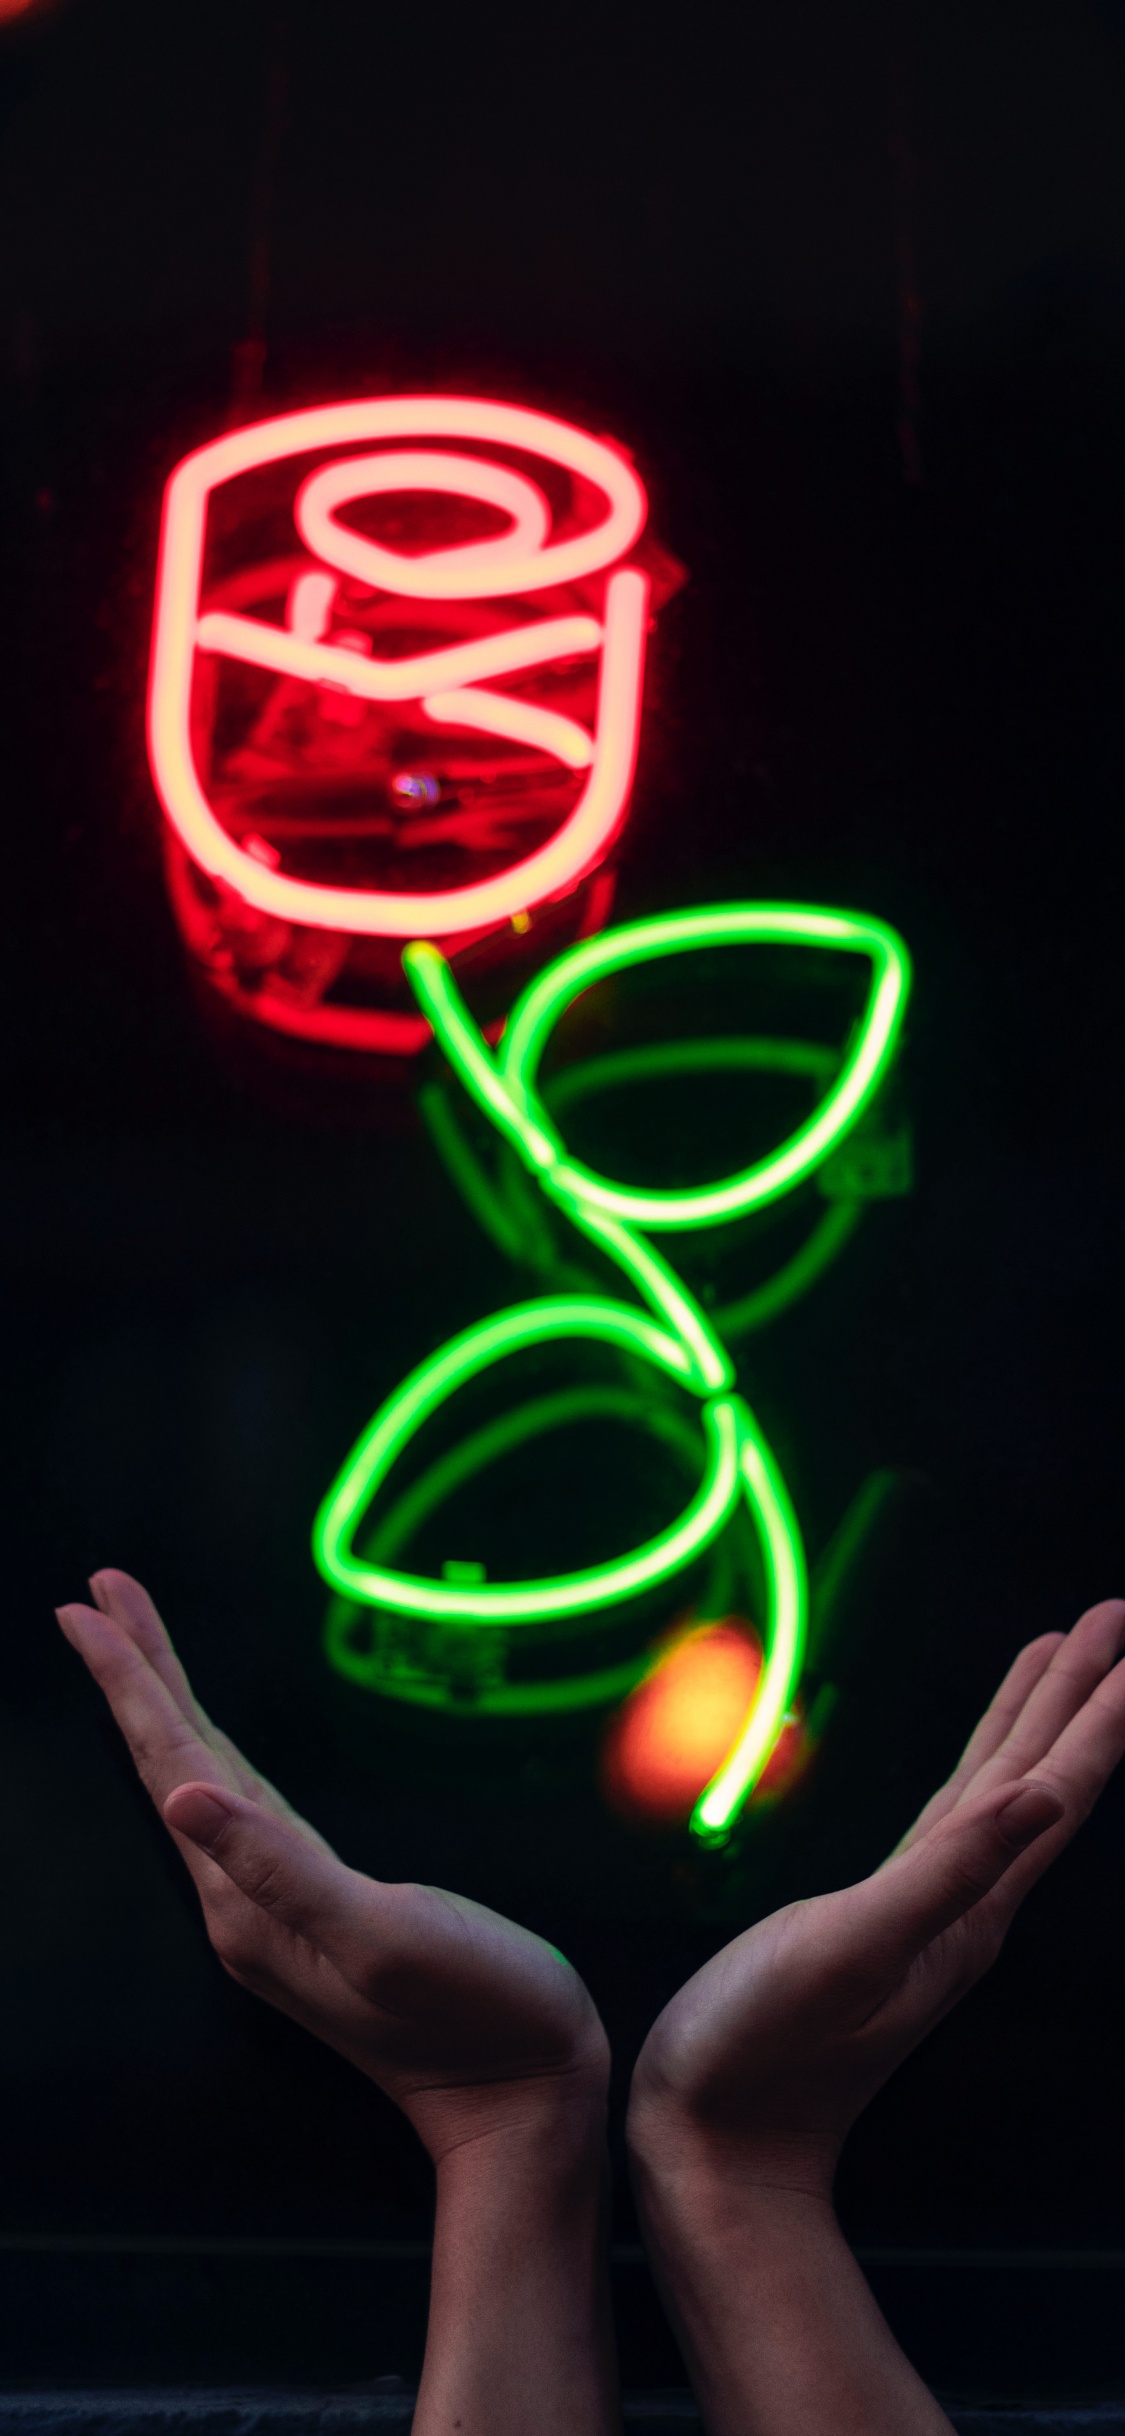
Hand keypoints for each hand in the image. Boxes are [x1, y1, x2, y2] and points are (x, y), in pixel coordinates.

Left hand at [57, 1571, 607, 2166]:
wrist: (524, 2093)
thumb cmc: (477, 2013)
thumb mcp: (381, 1937)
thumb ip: (281, 1870)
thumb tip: (186, 1800)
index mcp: (248, 1903)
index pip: (172, 1765)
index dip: (131, 1683)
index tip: (87, 1609)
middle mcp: (244, 1903)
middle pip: (173, 1761)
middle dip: (135, 1673)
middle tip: (101, 1593)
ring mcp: (277, 1906)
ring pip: (202, 1777)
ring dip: (166, 1703)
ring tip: (136, 1641)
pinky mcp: (317, 1905)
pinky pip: (243, 1805)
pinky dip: (212, 1750)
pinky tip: (207, 1742)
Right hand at [629, 1598, 1124, 2196]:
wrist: (715, 2145)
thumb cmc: (762, 2053)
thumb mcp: (852, 1952)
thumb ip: (947, 1875)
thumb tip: (1043, 1801)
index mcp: (968, 1907)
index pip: (1055, 1790)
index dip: (1097, 1716)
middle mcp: (964, 1905)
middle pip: (1040, 1777)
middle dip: (1080, 1697)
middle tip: (1116, 1617)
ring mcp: (926, 1914)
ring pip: (999, 1791)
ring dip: (1033, 1721)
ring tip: (1061, 1656)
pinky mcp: (879, 1920)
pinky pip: (948, 1820)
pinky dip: (974, 1771)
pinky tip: (980, 1764)